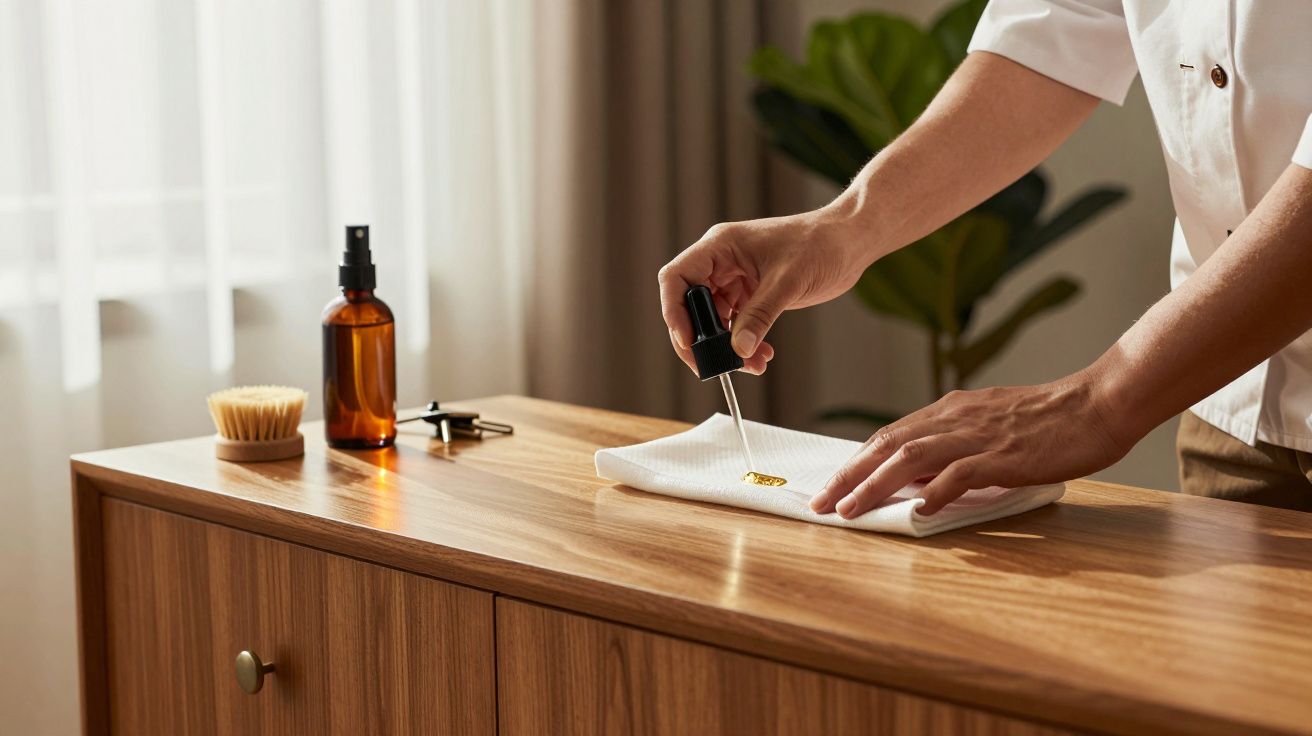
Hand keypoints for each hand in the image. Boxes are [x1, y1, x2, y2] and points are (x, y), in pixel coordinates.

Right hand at [659, 206, 872, 374]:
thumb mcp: (788, 281)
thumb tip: (739, 350)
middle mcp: (722, 262)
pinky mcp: (751, 294)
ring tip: (750, 364)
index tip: (688, 340)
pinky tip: (760, 357)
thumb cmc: (821, 244)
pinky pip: (735, 324)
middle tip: (712, 365)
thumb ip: (760, 316)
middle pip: (690, 304)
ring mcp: (735, 279)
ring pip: (713, 320)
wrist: (849, 242)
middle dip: (700, 338)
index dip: (675, 311)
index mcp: (720, 246)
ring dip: (725, 346)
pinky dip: (743, 343)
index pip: (678, 278)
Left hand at [809, 372, 1134, 516]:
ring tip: (849, 510)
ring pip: (911, 458)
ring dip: (875, 485)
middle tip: (821, 503)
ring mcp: (978, 435)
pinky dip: (935, 491)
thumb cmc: (1050, 419)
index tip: (831, 485)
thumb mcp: (990, 424)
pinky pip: (961, 473)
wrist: (1098, 402)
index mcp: (950, 411)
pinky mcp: (1004, 453)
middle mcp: (955, 418)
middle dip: (849, 476)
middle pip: (887, 445)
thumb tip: (921, 479)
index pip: (889, 436)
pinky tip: (916, 511)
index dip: (855, 462)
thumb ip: (955, 446)